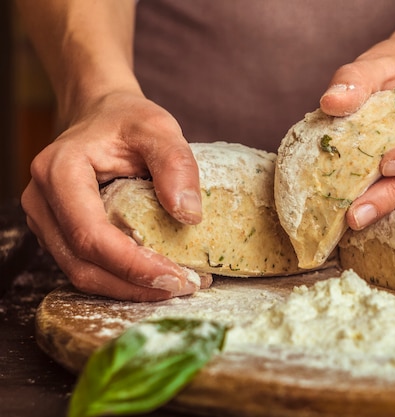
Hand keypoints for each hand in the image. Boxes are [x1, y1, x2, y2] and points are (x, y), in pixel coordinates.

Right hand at [21, 91, 207, 300]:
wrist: (100, 114)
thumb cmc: (126, 120)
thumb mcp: (158, 128)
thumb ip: (176, 164)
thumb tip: (189, 215)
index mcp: (60, 171)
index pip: (90, 234)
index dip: (132, 265)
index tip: (176, 277)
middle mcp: (42, 200)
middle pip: (82, 263)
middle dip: (134, 285)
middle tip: (185, 286)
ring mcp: (46, 220)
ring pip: (81, 273)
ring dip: (129, 289)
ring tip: (177, 284)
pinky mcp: (59, 232)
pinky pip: (86, 266)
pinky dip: (122, 279)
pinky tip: (157, 276)